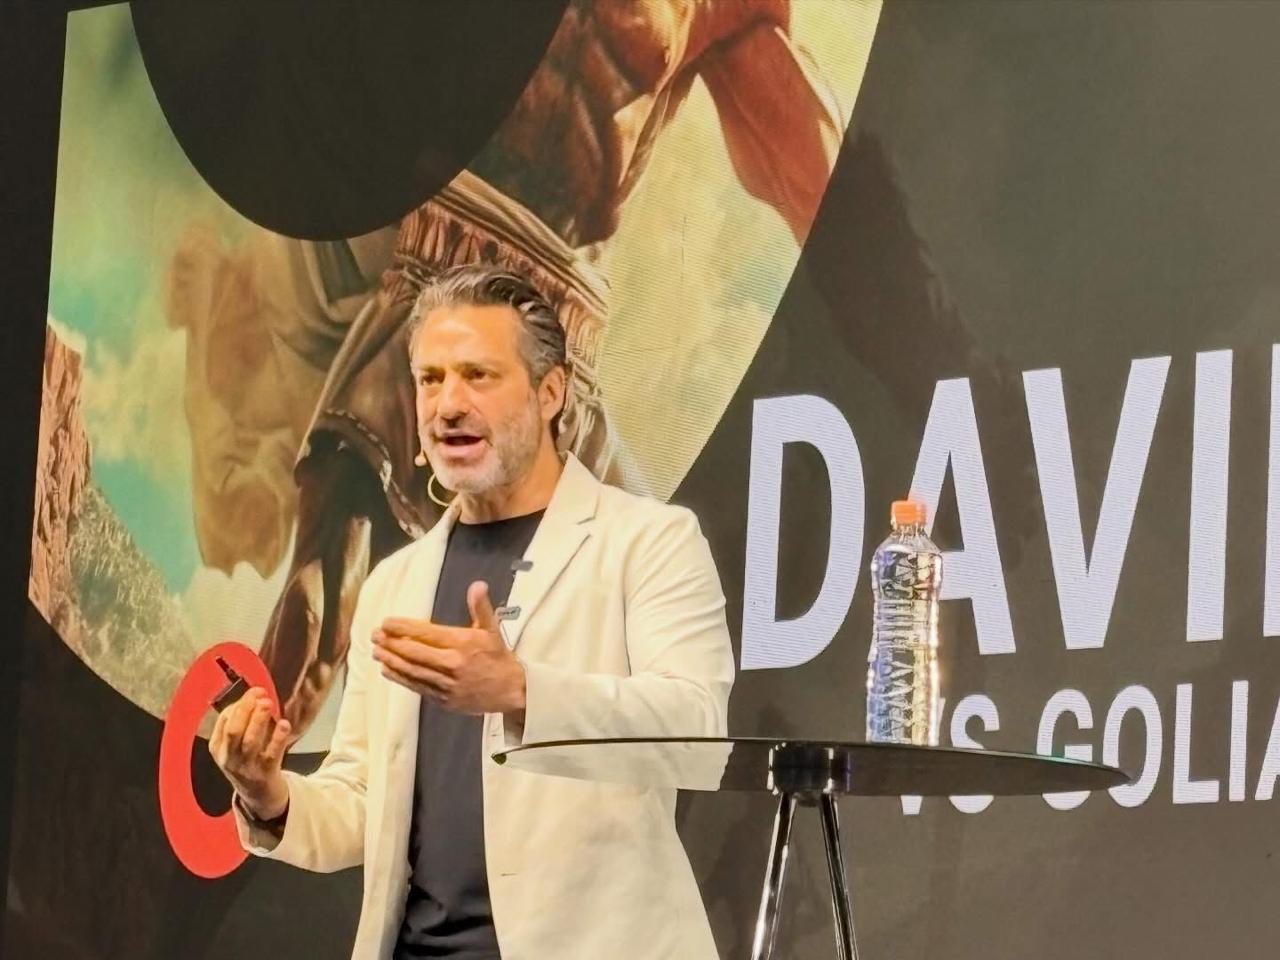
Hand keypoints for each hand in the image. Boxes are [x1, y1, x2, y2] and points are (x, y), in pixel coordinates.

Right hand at [208, 687, 290, 820]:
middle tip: (260, 694)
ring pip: (250, 741)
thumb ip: (241, 721)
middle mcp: (229, 758)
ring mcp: (247, 766)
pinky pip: (272, 753)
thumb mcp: (235, 744)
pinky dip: (278, 737)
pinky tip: (284, 723)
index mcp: (218, 747)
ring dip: (259, 720)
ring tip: (268, 703)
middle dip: (246, 709)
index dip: (239, 704)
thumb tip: (255, 695)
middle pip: (234, 731)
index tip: (255, 691)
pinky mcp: (266, 772)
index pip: (224, 721)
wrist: (258, 795)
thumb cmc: (247, 760)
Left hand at [372, 581, 526, 715]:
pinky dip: (400, 678)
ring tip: (376, 651)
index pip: (427, 633)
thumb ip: (481, 607)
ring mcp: (446, 684)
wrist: (510, 691)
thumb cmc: (498, 657)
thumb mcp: (491, 630)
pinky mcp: (443, 699)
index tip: (387, 622)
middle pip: (415, 652)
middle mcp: (452, 664)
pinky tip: (388, 670)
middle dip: (392, 643)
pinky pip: (417, 686)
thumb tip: (477, 585)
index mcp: (463, 644)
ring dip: (391, 660)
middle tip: (375, 634)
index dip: (404, 627)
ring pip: (413, 670)